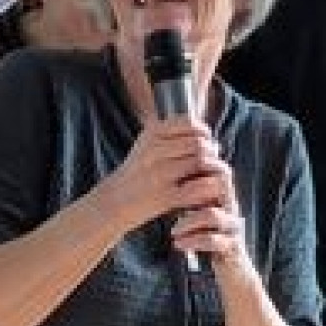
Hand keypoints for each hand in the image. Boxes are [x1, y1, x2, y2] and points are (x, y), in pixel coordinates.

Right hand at [96, 118, 228, 233]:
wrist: (113, 201)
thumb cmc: (138, 173)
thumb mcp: (148, 144)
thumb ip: (173, 135)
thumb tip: (207, 133)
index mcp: (152, 133)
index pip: (190, 124)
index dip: (204, 133)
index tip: (206, 143)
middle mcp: (154, 150)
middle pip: (199, 144)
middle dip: (211, 153)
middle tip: (212, 163)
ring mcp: (159, 174)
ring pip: (200, 163)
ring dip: (212, 171)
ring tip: (210, 177)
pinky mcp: (164, 197)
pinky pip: (197, 188)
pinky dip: (207, 189)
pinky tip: (206, 193)